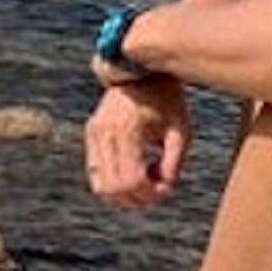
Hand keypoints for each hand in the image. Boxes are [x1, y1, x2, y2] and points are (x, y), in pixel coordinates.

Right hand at [83, 75, 190, 208]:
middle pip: (114, 188)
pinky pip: (96, 173)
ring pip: (100, 186)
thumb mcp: (180, 129)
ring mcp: (94, 133)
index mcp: (128, 127)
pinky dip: (114, 183)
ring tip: (147, 182)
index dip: (150, 194)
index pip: (132, 179)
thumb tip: (165, 189)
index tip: (167, 189)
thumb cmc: (167, 100)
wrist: (142, 71)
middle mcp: (105, 131)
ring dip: (124, 195)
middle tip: (158, 192)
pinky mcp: (90, 134)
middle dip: (138, 199)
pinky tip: (135, 172)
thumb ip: (174, 161)